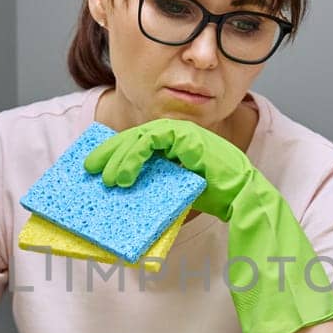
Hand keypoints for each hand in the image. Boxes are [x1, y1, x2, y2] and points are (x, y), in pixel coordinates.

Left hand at [83, 118, 253, 221]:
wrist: (242, 198)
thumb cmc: (213, 197)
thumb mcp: (174, 191)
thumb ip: (153, 187)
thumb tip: (122, 198)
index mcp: (172, 147)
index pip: (137, 144)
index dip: (114, 154)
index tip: (94, 168)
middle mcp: (176, 136)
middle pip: (134, 137)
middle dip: (110, 152)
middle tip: (91, 169)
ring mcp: (182, 133)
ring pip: (140, 135)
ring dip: (121, 155)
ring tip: (110, 179)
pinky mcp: (187, 136)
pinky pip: (153, 139)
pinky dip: (136, 154)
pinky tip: (127, 173)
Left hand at [85, 118, 332, 332]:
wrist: (282, 299)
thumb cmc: (246, 281)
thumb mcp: (194, 249)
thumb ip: (169, 227)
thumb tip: (124, 231)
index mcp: (215, 186)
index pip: (168, 153)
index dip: (132, 154)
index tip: (101, 170)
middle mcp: (226, 171)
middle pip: (167, 137)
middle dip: (126, 146)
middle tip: (95, 167)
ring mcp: (235, 171)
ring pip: (173, 134)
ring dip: (135, 146)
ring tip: (111, 172)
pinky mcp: (238, 177)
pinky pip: (188, 145)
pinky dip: (155, 149)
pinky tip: (132, 172)